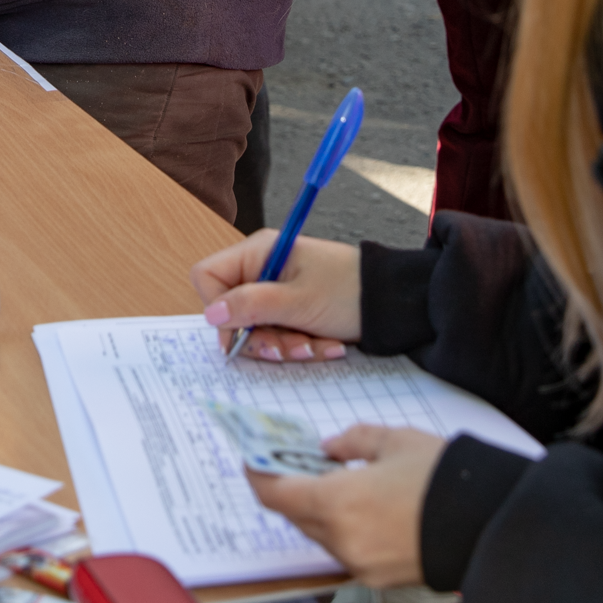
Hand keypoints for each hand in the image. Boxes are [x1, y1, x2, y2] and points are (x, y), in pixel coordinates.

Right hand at [193, 231, 360, 360]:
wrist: (393, 303)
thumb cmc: (349, 291)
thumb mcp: (298, 301)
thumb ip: (252, 306)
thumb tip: (212, 315)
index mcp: (258, 253)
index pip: (209, 277)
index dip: (218, 307)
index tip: (241, 332)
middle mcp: (262, 270)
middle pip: (233, 311)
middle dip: (260, 337)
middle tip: (286, 349)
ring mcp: (276, 292)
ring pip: (256, 329)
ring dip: (284, 346)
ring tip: (315, 347)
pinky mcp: (291, 312)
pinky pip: (278, 335)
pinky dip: (298, 346)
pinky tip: (324, 346)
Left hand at [247, 426, 447, 586]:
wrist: (490, 525)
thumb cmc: (445, 478)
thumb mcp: (395, 441)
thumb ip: (353, 441)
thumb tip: (330, 448)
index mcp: (337, 502)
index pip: (275, 494)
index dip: (258, 474)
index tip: (253, 457)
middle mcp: (342, 540)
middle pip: (294, 516)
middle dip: (288, 488)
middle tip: (290, 462)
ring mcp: (360, 564)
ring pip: (320, 534)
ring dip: (316, 509)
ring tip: (329, 479)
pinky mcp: (380, 578)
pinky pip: (345, 549)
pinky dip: (341, 526)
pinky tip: (358, 505)